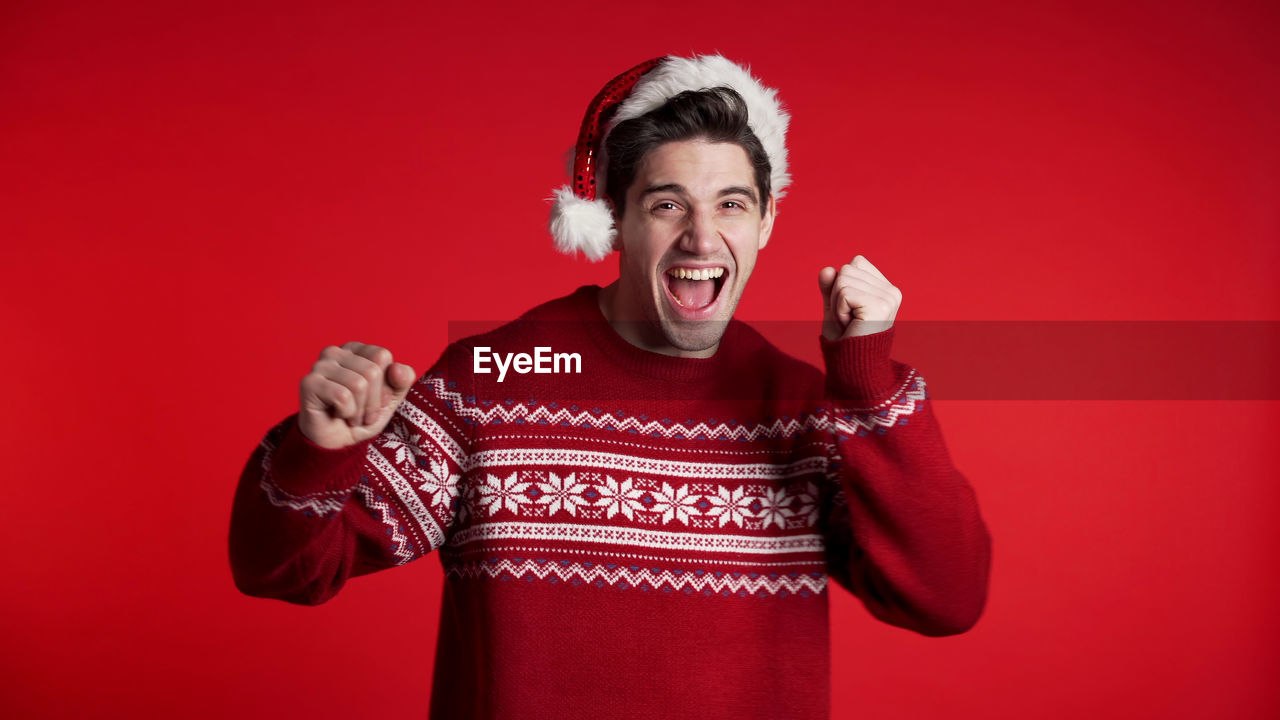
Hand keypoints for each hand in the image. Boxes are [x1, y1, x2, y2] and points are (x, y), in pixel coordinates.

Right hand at [298, 342, 416, 448]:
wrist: (336, 443)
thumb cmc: (362, 416)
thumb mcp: (391, 399)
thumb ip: (402, 380)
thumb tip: (397, 368)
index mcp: (355, 350)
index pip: (382, 356)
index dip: (384, 385)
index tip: (374, 399)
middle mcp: (335, 352)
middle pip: (372, 371)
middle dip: (373, 401)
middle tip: (362, 413)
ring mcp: (320, 366)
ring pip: (358, 384)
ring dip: (360, 410)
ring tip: (350, 415)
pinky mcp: (309, 383)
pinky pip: (343, 396)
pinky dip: (346, 412)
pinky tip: (336, 415)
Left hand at [817, 255, 901, 339]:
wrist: (853, 366)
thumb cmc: (845, 339)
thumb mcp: (834, 307)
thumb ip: (831, 287)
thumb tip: (827, 269)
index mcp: (885, 288)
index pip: (855, 263)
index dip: (842, 285)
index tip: (850, 309)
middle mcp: (891, 291)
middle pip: (846, 270)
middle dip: (837, 296)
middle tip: (848, 319)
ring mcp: (888, 298)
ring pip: (843, 279)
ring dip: (837, 305)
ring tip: (850, 323)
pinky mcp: (880, 306)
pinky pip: (843, 293)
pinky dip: (839, 311)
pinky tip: (850, 325)